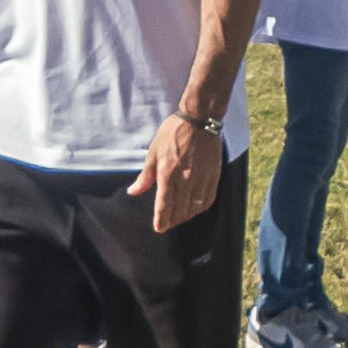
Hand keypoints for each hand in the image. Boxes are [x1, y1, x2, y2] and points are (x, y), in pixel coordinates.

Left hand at [127, 112, 223, 232]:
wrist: (198, 120)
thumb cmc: (172, 133)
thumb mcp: (154, 152)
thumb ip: (145, 176)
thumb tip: (133, 192)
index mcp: (167, 174)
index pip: (164, 205)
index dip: (161, 220)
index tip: (159, 227)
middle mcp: (185, 179)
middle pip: (179, 210)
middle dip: (172, 221)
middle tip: (167, 224)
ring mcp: (201, 178)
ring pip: (194, 208)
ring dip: (186, 217)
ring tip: (179, 218)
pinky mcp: (213, 175)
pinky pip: (208, 199)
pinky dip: (201, 208)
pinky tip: (195, 209)